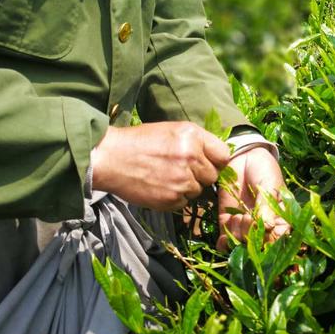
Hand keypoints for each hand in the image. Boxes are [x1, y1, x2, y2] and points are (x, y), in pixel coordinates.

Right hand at [92, 121, 229, 210]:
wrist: (111, 157)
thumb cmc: (141, 141)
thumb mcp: (172, 130)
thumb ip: (197, 141)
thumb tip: (218, 156)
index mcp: (193, 136)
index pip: (223, 155)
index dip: (215, 160)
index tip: (206, 162)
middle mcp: (191, 157)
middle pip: (212, 176)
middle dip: (200, 175)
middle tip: (181, 170)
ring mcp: (182, 180)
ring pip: (198, 191)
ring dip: (187, 188)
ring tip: (166, 177)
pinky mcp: (171, 198)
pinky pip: (184, 203)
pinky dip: (175, 198)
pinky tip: (160, 186)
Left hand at [216, 147, 290, 250]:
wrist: (243, 156)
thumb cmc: (264, 169)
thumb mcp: (269, 185)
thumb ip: (267, 206)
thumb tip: (268, 226)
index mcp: (279, 218)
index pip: (279, 238)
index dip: (271, 240)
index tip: (264, 229)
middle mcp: (263, 226)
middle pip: (259, 244)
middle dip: (252, 235)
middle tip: (248, 218)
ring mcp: (245, 225)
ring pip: (241, 242)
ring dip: (238, 234)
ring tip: (238, 217)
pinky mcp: (228, 221)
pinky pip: (226, 240)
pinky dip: (224, 243)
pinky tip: (224, 239)